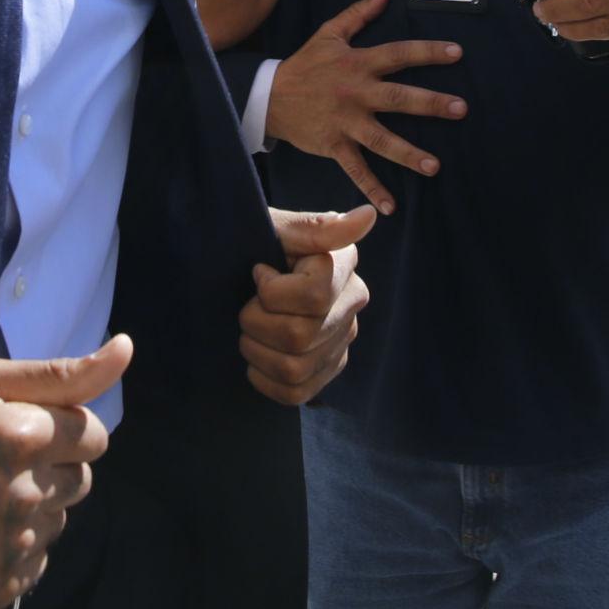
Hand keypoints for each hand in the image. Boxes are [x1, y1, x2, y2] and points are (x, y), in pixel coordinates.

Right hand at [0, 336, 131, 608]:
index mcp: (20, 437)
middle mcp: (21, 498)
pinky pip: (35, 563)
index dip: (62, 427)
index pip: (94, 435)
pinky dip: (13, 547)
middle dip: (51, 465)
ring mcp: (6, 551)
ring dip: (32, 506)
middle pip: (81, 480)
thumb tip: (125, 349)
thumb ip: (58, 373)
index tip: (22, 427)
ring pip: (58, 521)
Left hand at [240, 206, 374, 404]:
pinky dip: (264, 379)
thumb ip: (317, 228)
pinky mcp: (328, 368)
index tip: (259, 273)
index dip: (272, 292)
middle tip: (247, 305)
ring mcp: (342, 339)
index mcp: (343, 264)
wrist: (240, 268)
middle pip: (299, 336)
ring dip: (256, 350)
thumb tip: (368, 216)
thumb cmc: (257, 242)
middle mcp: (352, 303)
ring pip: (294, 369)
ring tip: (250, 329)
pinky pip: (295, 393)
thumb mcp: (276, 227)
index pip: (314, 297)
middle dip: (255, 322)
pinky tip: (257, 355)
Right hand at [267, 0, 466, 214]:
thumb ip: (358, 14)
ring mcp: (345, 122)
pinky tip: (391, 207)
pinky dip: (372, 189)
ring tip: (434, 167)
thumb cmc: (305, 64)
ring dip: (408, 154)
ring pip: (381, 139)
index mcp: (358, 64)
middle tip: (460, 109)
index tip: (457, 53)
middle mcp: (355, 93)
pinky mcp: (334, 145)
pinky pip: (355, 169)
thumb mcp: (329, 34)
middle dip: (430, 104)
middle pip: (397, 98)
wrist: (270, 96)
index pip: (398, 55)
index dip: (427, 52)